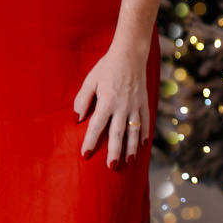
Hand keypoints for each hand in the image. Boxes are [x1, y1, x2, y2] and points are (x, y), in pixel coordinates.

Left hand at [75, 44, 148, 166]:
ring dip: (131, 148)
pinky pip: (145, 122)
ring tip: (128, 162)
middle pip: (117, 134)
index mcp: (107, 101)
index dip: (91, 141)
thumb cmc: (106, 67)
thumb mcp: (90, 81)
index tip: (86, 154)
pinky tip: (143, 145)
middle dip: (114, 151)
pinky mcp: (144, 103)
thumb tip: (77, 119)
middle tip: (111, 167)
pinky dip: (145, 134)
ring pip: (134, 131)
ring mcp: (136, 106)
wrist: (130, 55)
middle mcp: (123, 106)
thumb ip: (82, 100)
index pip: (97, 126)